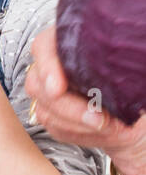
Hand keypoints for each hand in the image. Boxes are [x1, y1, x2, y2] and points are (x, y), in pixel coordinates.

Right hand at [26, 26, 145, 174]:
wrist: (143, 109)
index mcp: (72, 41)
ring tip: (107, 126)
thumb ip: (126, 61)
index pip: (44, 47)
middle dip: (67, 106)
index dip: (47, 66)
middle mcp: (55, 64)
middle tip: (97, 118)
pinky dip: (79, 133)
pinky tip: (101, 131)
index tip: (58, 87)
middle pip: (38, 83)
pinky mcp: (53, 114)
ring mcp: (50, 91)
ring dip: (76, 123)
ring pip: (45, 109)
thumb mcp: (137, 64)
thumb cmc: (140, 82)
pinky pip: (54, 127)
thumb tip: (129, 61)